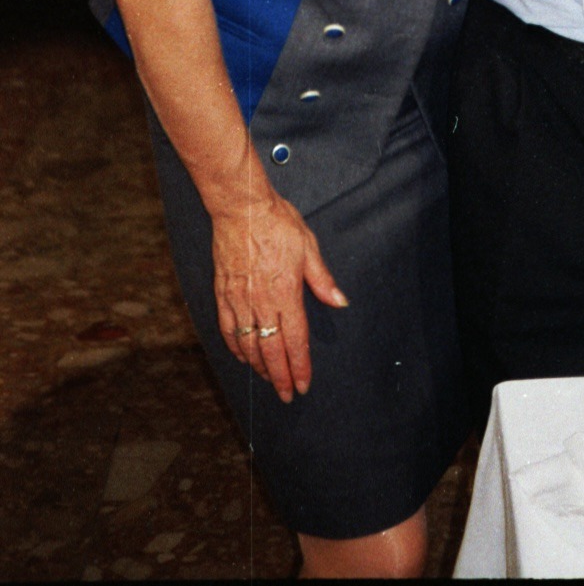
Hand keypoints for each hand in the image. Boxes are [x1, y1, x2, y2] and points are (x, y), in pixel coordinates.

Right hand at [210, 191, 347, 402]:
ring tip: (269, 379)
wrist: (241, 208)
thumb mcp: (308, 247)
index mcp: (286, 292)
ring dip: (260, 366)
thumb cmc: (278, 223)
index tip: (304, 384)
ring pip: (248, 345)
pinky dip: (235, 347)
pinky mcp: (223, 293)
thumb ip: (322, 279)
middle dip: (281, 377)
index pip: (295, 340)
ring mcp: (239, 300)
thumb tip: (339, 302)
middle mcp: (261, 302)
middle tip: (287, 394)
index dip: (300, 366)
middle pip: (271, 351)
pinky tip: (242, 356)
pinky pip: (227, 329)